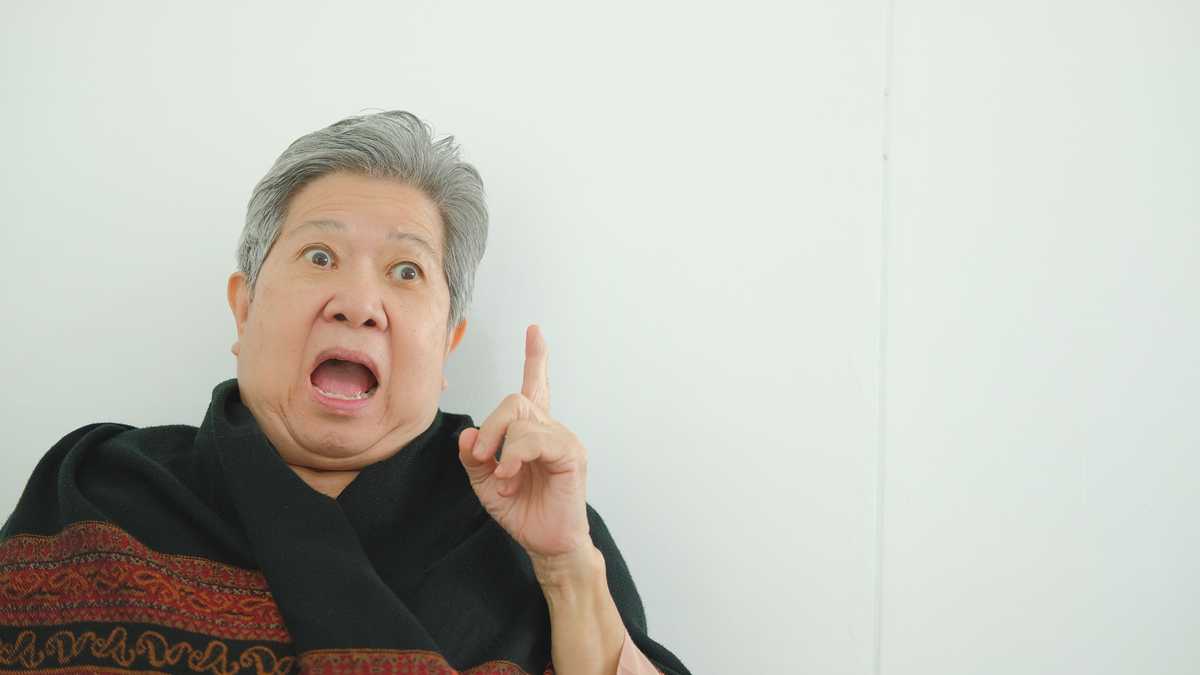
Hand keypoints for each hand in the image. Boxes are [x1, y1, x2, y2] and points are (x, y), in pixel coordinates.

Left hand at [457, 325, 592, 563]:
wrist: (547, 544)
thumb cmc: (523, 511)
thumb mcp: (485, 483)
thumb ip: (474, 457)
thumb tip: (468, 434)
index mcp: (533, 433)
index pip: (535, 387)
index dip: (536, 358)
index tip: (534, 330)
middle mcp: (550, 429)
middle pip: (515, 400)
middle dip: (491, 427)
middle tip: (481, 456)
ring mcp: (563, 439)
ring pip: (521, 419)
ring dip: (500, 447)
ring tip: (501, 476)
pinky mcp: (570, 453)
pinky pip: (535, 439)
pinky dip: (514, 457)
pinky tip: (511, 477)